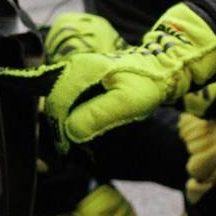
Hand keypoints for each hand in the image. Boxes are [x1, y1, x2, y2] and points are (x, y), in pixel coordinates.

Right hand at [40, 4, 215, 145]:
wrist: (161, 69)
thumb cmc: (146, 84)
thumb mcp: (127, 102)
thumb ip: (98, 115)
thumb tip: (70, 131)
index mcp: (82, 70)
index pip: (56, 102)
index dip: (58, 129)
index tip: (67, 149)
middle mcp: (74, 66)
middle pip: (53, 100)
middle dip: (58, 126)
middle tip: (71, 149)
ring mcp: (78, 70)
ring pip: (59, 100)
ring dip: (63, 122)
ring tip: (76, 141)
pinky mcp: (82, 77)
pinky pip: (67, 98)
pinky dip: (70, 115)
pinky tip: (82, 126)